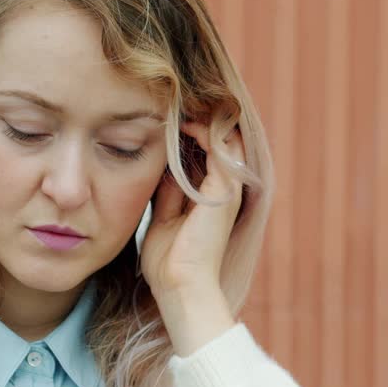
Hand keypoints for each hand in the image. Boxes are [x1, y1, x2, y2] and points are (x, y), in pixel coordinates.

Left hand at [140, 118, 245, 354]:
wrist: (180, 286)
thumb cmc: (168, 261)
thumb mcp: (163, 216)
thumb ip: (166, 191)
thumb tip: (159, 166)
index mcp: (208, 197)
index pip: (204, 153)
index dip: (187, 132)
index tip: (166, 115)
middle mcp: (223, 190)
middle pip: (216, 141)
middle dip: (196, 120)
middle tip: (174, 101)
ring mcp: (228, 189)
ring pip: (222, 139)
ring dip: (202, 120)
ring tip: (180, 103)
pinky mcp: (226, 190)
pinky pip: (221, 148)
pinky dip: (204, 131)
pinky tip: (184, 121)